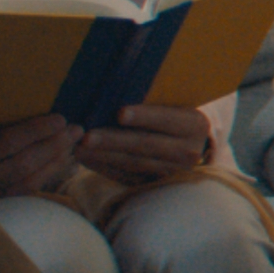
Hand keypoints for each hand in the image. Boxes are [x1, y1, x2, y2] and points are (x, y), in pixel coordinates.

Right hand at [0, 114, 80, 200]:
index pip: (4, 144)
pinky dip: (46, 176)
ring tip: (74, 144)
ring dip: (55, 161)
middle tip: (75, 129)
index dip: (35, 131)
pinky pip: (24, 192)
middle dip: (53, 145)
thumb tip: (15, 104)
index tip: (58, 118)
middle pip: (22, 164)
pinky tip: (61, 163)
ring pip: (28, 181)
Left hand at [78, 103, 211, 185]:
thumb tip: (115, 90)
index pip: (167, 119)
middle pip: (146, 144)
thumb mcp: (177, 106)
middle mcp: (187, 151)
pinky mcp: (155, 182)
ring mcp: (172, 171)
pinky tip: (87, 158)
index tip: (120, 113)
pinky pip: (126, 176)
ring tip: (79, 148)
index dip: (144, 116)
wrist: (192, 146)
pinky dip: (104, 167)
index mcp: (194, 125)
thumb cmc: (177, 117)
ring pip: (134, 163)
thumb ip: (155, 100)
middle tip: (87, 136)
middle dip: (114, 140)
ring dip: (104, 156)